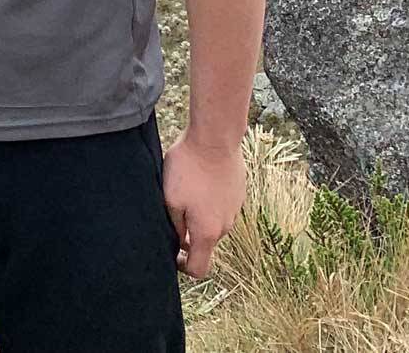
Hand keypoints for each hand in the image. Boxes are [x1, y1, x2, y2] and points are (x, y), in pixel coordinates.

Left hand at [161, 130, 244, 279]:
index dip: (183, 267)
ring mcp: (235, 209)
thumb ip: (174, 226)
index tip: (172, 252)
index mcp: (207, 233)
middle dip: (188, 233)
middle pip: (205, 243)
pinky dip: (209, 200)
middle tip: (173, 209)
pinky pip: (221, 205)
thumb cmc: (188, 168)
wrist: (215, 139)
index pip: (199, 268)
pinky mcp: (238, 193)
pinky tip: (200, 178)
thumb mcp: (170, 198)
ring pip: (213, 222)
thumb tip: (178, 241)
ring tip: (186, 188)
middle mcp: (225, 226)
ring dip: (199, 214)